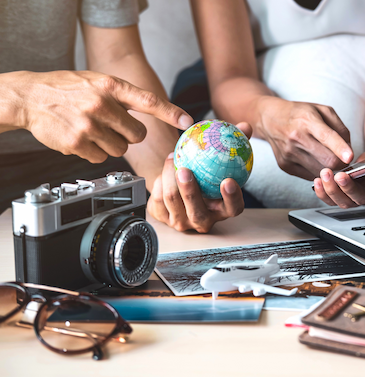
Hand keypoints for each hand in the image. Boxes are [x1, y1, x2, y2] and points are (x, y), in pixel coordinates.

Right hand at [14, 71, 192, 162]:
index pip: (148, 101)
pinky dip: (94, 151)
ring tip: (92, 128)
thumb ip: (123, 96)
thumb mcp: (98, 82)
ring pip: (120, 148)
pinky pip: (100, 157)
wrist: (29, 97)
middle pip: (137, 135)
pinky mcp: (77, 143)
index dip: (170, 112)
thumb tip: (156, 113)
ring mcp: (88, 125)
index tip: (187, 122)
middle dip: (129, 134)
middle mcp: (101, 104)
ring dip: (110, 143)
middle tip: (113, 125)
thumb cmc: (68, 89)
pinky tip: (81, 137)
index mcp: (110, 86)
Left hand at [147, 123, 251, 232]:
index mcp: (223, 209)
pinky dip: (160, 179)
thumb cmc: (206, 171)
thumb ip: (235, 143)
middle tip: (184, 170)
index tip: (228, 181)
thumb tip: (245, 126)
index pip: (233, 208)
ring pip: (172, 200)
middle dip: (190, 191)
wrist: (180, 184)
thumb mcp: (221, 158)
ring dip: (169, 175)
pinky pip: (158, 197)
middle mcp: (203, 220)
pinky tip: (164, 168)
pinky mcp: (162, 217)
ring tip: (172, 157)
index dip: (232, 198)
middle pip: (197, 210)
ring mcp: (181, 222)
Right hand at [254, 96, 353, 179]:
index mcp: (307, 120)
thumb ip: (340, 128)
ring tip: (329, 158)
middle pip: (326, 160)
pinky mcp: (285, 166)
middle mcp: (296, 137)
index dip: (340, 148)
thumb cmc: (300, 114)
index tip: (350, 156)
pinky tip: (316, 161)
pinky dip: (318, 171)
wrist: (270, 120)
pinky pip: (310, 176)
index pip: (326, 136)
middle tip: (344, 158)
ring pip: (320, 171)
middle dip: (341, 162)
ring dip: (330, 169)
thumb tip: (349, 150)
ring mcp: (289, 154)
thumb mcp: (322, 110)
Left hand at [313, 131, 364, 207]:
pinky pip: (333, 199)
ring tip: (324, 175)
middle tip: (340, 176)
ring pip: (345, 202)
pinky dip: (323, 192)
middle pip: (363, 198)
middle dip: (350, 188)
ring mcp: (359, 195)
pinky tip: (316, 181)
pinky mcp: (345, 193)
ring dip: (333, 190)